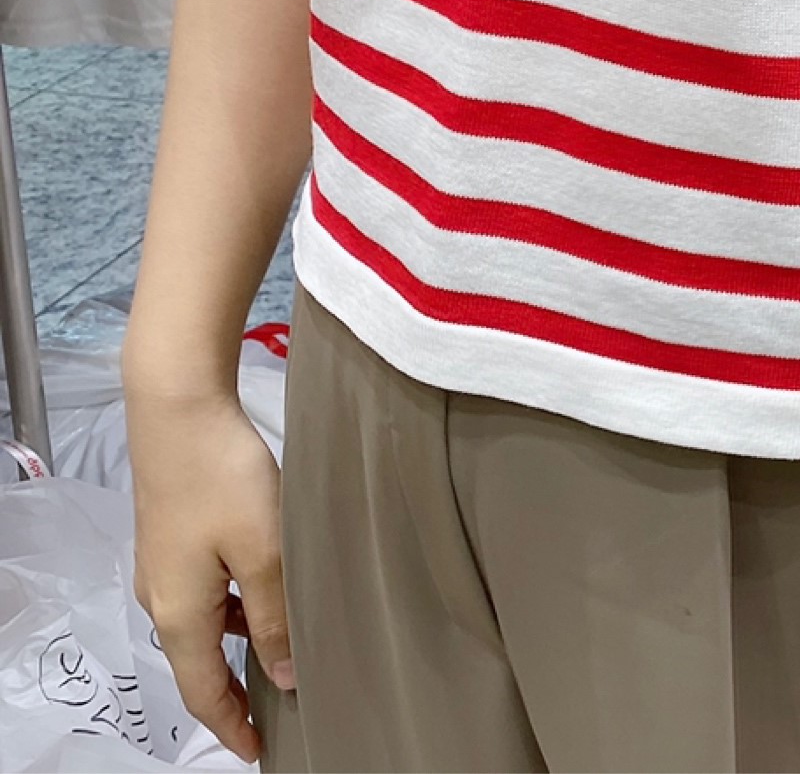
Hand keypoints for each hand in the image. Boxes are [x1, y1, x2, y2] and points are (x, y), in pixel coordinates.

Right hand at [127, 385, 291, 764]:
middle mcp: (163, 598)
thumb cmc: (220, 475)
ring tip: (285, 649)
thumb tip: (283, 674)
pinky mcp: (174, 537)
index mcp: (180, 614)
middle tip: (279, 704)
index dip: (232, 726)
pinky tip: (268, 587)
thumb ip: (276, 615)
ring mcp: (165, 567)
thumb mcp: (264, 550)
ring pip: (207, 623)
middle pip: (201, 661)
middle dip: (239, 687)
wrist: (179, 410)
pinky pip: (207, 590)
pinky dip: (235, 604)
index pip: (203, 693)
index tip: (258, 750)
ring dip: (241, 640)